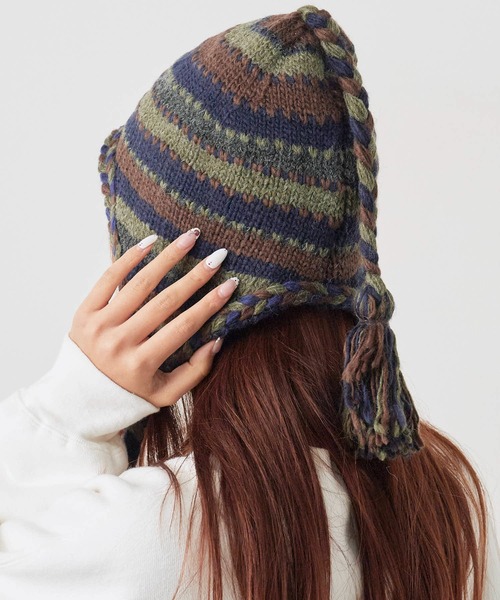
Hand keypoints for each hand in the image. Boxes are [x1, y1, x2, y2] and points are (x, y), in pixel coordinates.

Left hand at [68, 228, 238, 407]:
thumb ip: (195, 372)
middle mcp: (119, 343)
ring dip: (168, 257)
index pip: (184, 326)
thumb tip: (218, 339)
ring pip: (140, 283)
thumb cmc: (128, 396)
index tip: (231, 284)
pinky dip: (130, 258)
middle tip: (219, 256)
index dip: (210, 304)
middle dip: (196, 276)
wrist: (76, 400)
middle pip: (165, 301)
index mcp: (140, 365)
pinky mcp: (84, 312)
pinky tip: (151, 242)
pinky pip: (109, 279)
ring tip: (189, 238)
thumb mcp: (165, 395)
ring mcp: (99, 325)